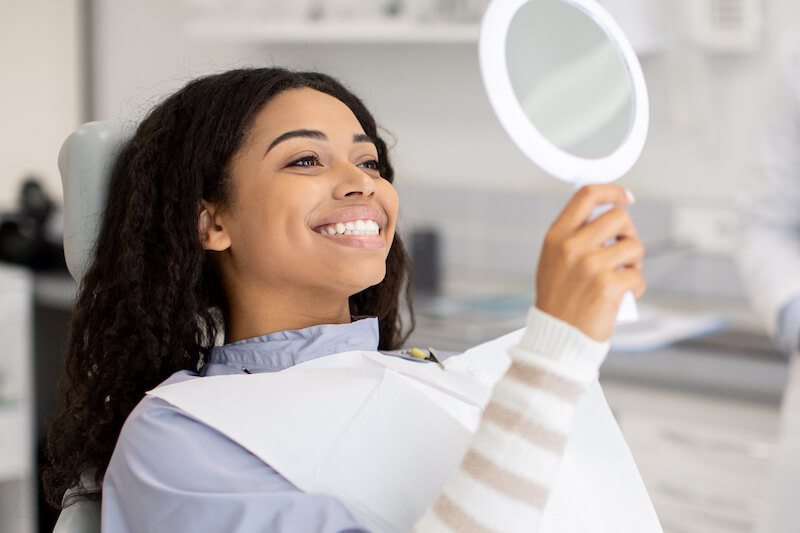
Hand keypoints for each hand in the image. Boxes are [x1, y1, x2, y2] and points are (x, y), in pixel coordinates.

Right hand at [535, 185, 645, 340]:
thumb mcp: (553, 262)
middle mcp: (572, 247)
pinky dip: (635, 287)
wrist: (557, 338)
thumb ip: (573, 237)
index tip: (625, 197)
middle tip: (624, 252)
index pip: (587, 196)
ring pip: (634, 246)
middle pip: (619, 217)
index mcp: (556, 237)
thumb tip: (607, 216)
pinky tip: (622, 297)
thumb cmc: (558, 302)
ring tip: (621, 277)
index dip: (612, 191)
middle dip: (628, 233)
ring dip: (634, 262)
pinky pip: (638, 275)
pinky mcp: (608, 285)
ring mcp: (590, 265)